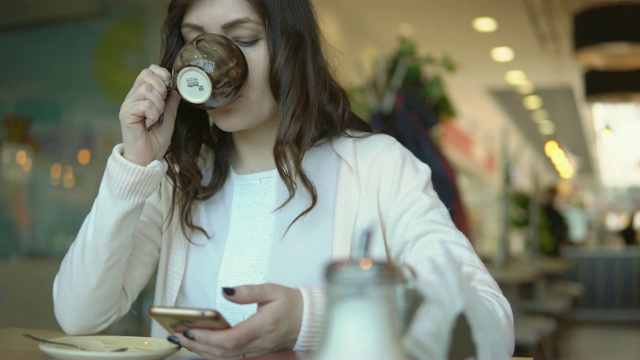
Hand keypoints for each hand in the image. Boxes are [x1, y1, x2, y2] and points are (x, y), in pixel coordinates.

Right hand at [119, 64, 180, 165]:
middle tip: (162, 107)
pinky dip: (153, 114)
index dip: (162, 75)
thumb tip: (177, 85)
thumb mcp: (169, 116)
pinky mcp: (125, 114)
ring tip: (156, 118)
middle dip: (162, 89)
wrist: (148, 158)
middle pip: (146, 74)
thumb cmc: (156, 138)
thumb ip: (171, 101)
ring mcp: (128, 104)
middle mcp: (133, 96)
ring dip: (159, 105)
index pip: (149, 70)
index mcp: (142, 94)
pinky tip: (149, 124)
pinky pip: (145, 104)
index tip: (169, 92)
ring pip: (147, 89)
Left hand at [173, 283, 302, 358]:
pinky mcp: (256, 352)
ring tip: (183, 341)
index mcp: (264, 326)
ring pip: (226, 358)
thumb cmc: (291, 303)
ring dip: (203, 352)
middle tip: (177, 336)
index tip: (191, 330)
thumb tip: (226, 291)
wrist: (310, 319)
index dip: (209, 338)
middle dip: (198, 346)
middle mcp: (260, 342)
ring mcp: (258, 350)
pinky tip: (201, 346)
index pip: (233, 339)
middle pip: (225, 352)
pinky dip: (213, 353)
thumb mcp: (272, 290)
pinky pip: (232, 357)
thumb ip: (249, 291)